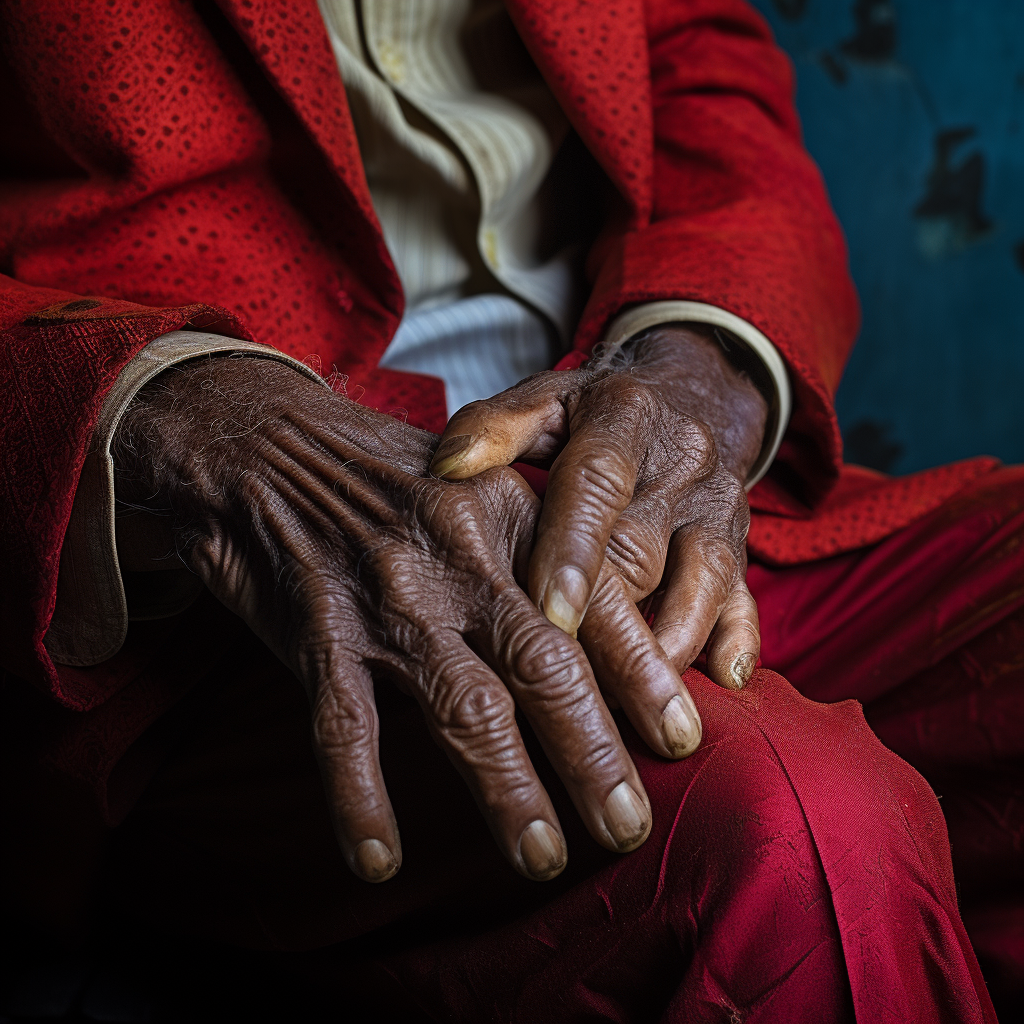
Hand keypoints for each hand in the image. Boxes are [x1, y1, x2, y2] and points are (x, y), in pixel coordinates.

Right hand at [113, 357, 655, 883]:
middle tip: (625, 827)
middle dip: (591, 753)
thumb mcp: (476, 489)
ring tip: (540, 857)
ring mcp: (388, 598)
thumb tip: (615, 635)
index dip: (642, 673)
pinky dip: (361, 797)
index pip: (593, 602)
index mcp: (510, 518)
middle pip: (543, 665)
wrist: (266, 448)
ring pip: (461, 706)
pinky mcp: (317, 630)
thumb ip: (538, 554)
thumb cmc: (389, 479)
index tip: (683, 739)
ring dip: (505, 789)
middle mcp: (459, 559)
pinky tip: (380, 859)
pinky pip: (343, 726)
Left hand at [430, 325, 767, 754]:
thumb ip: (495, 427)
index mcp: (622, 419)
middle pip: (643, 551)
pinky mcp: (741, 541)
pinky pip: (747, 595)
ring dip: (667, 649)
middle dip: (608, 625)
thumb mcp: (546, 399)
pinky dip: (737, 641)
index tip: (550, 617)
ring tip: (633, 715)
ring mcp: (717, 506)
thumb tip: (444, 469)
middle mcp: (678, 461)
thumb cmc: (594, 410)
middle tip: (567, 698)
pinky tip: (721, 683)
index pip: (596, 486)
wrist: (692, 389)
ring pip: (701, 582)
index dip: (573, 550)